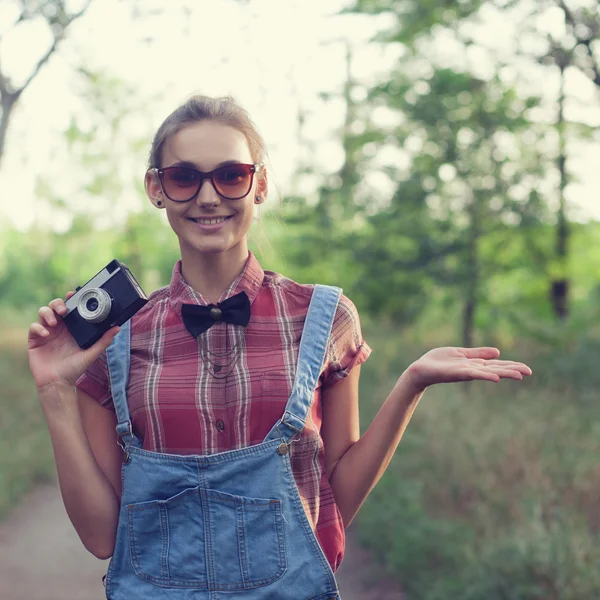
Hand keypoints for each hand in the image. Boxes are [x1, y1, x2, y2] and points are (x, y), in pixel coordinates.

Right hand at [27, 292, 119, 391]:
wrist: (58, 383)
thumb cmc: (75, 368)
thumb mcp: (91, 353)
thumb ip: (104, 341)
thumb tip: (117, 328)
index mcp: (72, 328)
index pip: (70, 308)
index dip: (70, 299)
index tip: (73, 294)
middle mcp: (59, 327)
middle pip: (55, 306)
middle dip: (58, 303)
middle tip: (64, 310)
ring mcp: (46, 332)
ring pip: (43, 312)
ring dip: (48, 313)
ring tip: (54, 323)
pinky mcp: (35, 340)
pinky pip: (33, 327)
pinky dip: (38, 328)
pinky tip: (46, 335)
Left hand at [404, 347, 531, 392]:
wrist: (420, 369)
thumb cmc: (438, 361)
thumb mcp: (461, 353)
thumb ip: (478, 353)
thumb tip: (498, 352)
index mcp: (474, 364)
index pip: (496, 365)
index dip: (511, 366)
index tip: (527, 369)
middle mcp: (472, 369)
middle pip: (496, 369)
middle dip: (512, 370)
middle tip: (529, 372)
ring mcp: (465, 372)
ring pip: (488, 373)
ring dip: (503, 374)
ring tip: (519, 375)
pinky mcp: (457, 373)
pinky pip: (473, 374)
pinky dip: (485, 376)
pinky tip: (496, 378)